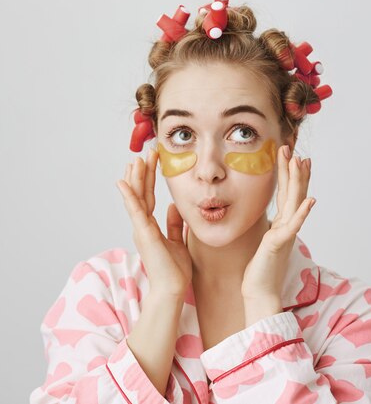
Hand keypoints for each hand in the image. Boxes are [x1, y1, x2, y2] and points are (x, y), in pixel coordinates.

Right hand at [116, 148, 191, 296]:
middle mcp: (143, 226)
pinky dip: (129, 196)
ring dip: (136, 178)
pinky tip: (123, 183)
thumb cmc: (174, 270)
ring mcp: (141, 229)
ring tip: (136, 160)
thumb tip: (174, 207)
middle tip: (146, 153)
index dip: (150, 179)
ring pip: (137, 198)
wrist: (172, 288)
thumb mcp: (177, 241)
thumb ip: (174, 224)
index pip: (149, 197)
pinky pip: (135, 211)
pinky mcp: (144, 234)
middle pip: (141, 193)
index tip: (152, 161)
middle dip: (143, 172)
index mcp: (150, 226)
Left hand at [241, 145, 315, 298]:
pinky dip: (303, 212)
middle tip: (294, 149)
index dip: (288, 175)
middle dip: (293, 170)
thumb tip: (271, 222)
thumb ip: (270, 230)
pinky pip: (294, 225)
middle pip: (293, 193)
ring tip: (301, 162)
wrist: (260, 293)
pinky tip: (310, 200)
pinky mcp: (280, 243)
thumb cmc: (259, 271)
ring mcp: (286, 233)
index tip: (289, 155)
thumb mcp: (265, 243)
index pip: (286, 194)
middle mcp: (287, 226)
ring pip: (295, 202)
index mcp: (281, 224)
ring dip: (299, 181)